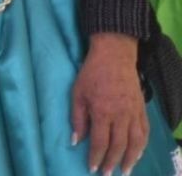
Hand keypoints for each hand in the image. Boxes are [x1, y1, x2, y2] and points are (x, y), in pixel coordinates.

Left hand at [72, 34, 147, 174]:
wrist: (115, 56)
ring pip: (136, 142)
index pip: (101, 142)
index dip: (97, 157)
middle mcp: (121, 115)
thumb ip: (78, 118)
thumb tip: (76, 140)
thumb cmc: (91, 74)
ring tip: (125, 170)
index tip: (92, 168)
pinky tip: (138, 153)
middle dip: (113, 162)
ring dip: (131, 159)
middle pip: (119, 145)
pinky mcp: (142, 109)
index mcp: (103, 112)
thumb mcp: (77, 94)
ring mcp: (134, 113)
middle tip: (107, 174)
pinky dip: (142, 145)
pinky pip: (145, 132)